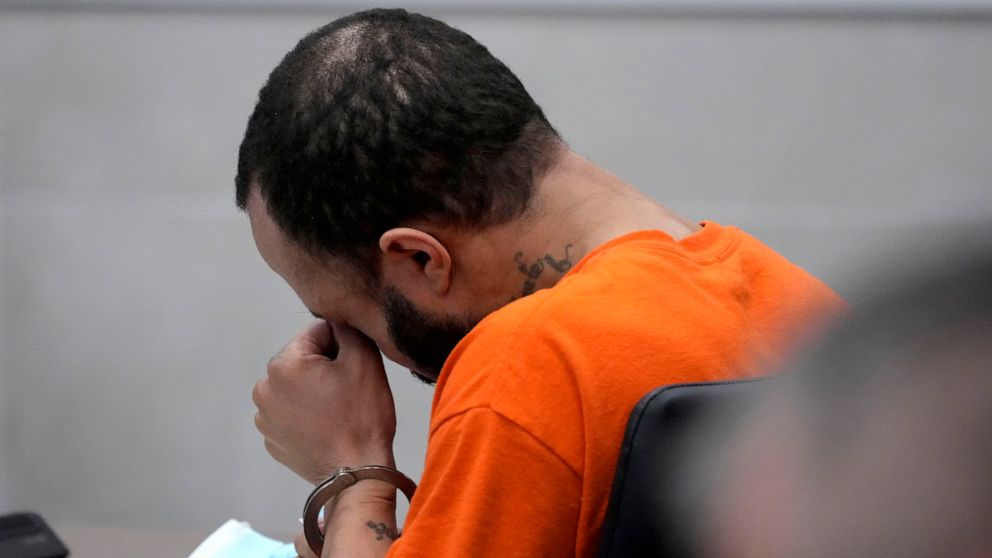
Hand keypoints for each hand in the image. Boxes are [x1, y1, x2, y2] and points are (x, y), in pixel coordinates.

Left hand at [253, 321, 396, 483]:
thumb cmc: (362, 416)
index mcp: (284, 364)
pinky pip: (289, 412)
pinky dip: (305, 414)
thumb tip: (337, 319)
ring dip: (312, 390)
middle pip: (302, 360)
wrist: (354, 472)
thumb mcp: (364, 360)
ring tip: (336, 410)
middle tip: (347, 391)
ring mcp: (264, 417)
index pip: (316, 333)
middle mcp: (264, 388)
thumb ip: (347, 328)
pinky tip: (325, 426)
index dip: (341, 346)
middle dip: (323, 368)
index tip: (353, 368)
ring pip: (294, 386)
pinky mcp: (271, 439)